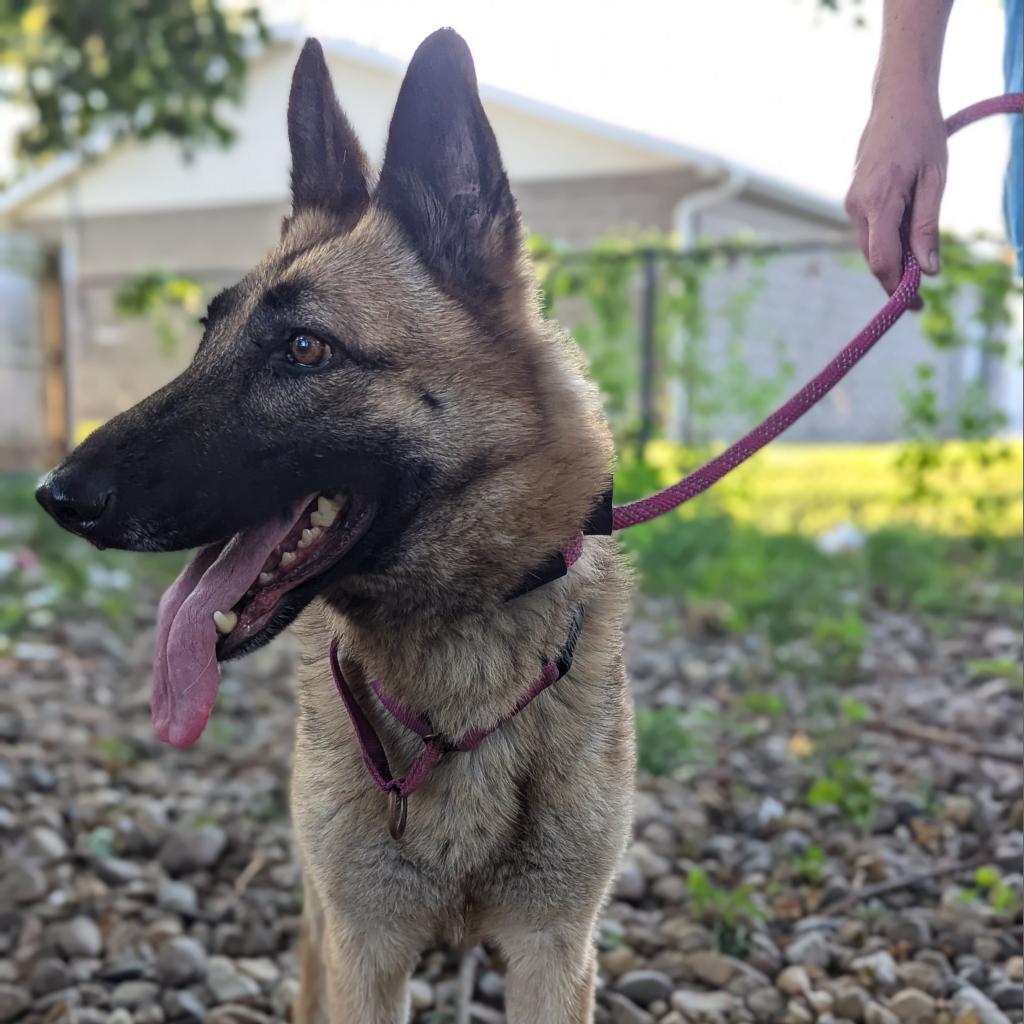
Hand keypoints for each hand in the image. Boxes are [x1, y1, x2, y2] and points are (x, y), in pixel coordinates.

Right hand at [846, 90, 947, 298]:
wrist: (898, 101)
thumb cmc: (922, 134)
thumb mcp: (935, 180)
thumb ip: (927, 227)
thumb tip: (928, 270)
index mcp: (878, 201)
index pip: (882, 260)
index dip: (896, 287)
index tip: (914, 305)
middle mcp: (856, 207)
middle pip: (873, 259)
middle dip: (894, 280)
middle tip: (920, 297)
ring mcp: (851, 204)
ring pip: (870, 247)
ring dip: (892, 261)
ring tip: (918, 263)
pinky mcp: (853, 200)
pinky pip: (869, 232)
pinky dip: (887, 243)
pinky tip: (907, 240)